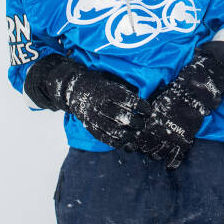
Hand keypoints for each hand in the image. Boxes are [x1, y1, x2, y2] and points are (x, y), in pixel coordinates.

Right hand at [24, 54, 149, 147]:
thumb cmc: (101, 85)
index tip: (148, 110)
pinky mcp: (90, 126)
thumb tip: (144, 99)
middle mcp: (102, 105)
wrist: (76, 89)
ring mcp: (95, 117)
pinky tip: (123, 140)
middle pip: (125, 118)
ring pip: (115, 130)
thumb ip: (127, 90)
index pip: (131, 101)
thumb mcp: (114, 82)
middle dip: (138, 122)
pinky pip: (104, 138)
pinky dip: (116, 141)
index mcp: (110, 92)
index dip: (142, 107)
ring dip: (129, 134)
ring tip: (135, 133)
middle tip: (143, 123)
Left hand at [135, 51, 223, 169]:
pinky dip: (172, 164)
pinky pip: (177, 157)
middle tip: (143, 149)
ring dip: (155, 155)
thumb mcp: (155, 101)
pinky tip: (168, 167)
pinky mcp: (184, 140)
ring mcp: (172, 138)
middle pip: (147, 149)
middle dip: (144, 149)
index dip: (132, 145)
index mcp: (150, 123)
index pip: (137, 140)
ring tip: (153, 155)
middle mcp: (159, 133)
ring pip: (159, 154)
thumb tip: (136, 119)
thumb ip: (146, 113)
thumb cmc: (172, 93)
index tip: (129, 147)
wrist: (192, 93)